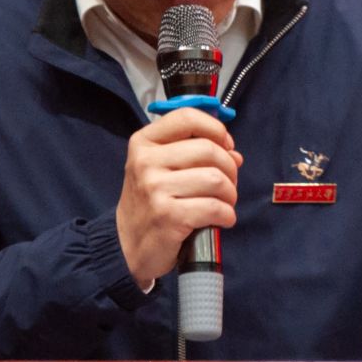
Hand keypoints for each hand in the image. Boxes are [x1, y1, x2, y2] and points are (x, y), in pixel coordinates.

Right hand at [116, 108, 243, 289]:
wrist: (126, 244)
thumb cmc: (149, 203)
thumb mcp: (159, 168)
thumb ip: (193, 153)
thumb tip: (234, 153)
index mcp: (144, 143)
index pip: (187, 117)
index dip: (215, 129)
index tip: (226, 145)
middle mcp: (146, 161)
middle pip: (208, 149)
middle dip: (229, 168)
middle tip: (228, 184)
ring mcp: (155, 188)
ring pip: (215, 179)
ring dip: (230, 194)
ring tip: (224, 203)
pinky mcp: (168, 215)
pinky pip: (214, 207)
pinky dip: (227, 215)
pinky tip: (222, 219)